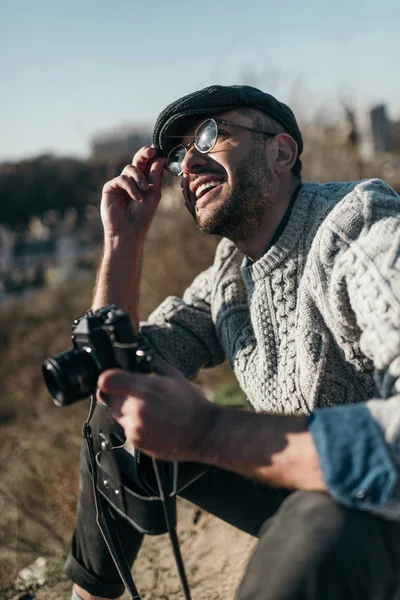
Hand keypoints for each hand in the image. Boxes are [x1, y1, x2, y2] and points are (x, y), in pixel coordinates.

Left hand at [97, 358, 219, 461]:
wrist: (203, 432)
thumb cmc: (191, 403)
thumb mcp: (174, 376)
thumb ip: (151, 363)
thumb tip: (136, 354)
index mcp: (145, 388)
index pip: (107, 381)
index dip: (107, 378)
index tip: (112, 379)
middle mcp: (137, 408)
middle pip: (110, 397)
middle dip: (120, 394)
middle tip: (139, 396)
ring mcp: (135, 427)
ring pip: (116, 414)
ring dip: (126, 410)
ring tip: (149, 411)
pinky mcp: (136, 441)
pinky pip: (126, 428)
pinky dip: (134, 425)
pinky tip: (152, 423)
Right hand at [100, 146, 165, 240]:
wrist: (129, 231)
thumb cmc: (142, 216)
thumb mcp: (154, 195)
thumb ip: (155, 176)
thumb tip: (160, 158)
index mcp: (143, 181)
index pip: (147, 164)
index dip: (152, 156)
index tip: (158, 151)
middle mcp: (131, 180)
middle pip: (137, 160)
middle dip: (144, 154)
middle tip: (151, 151)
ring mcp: (120, 183)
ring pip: (130, 168)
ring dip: (139, 178)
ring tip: (145, 190)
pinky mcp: (110, 187)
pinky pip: (122, 179)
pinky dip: (130, 187)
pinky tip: (136, 197)